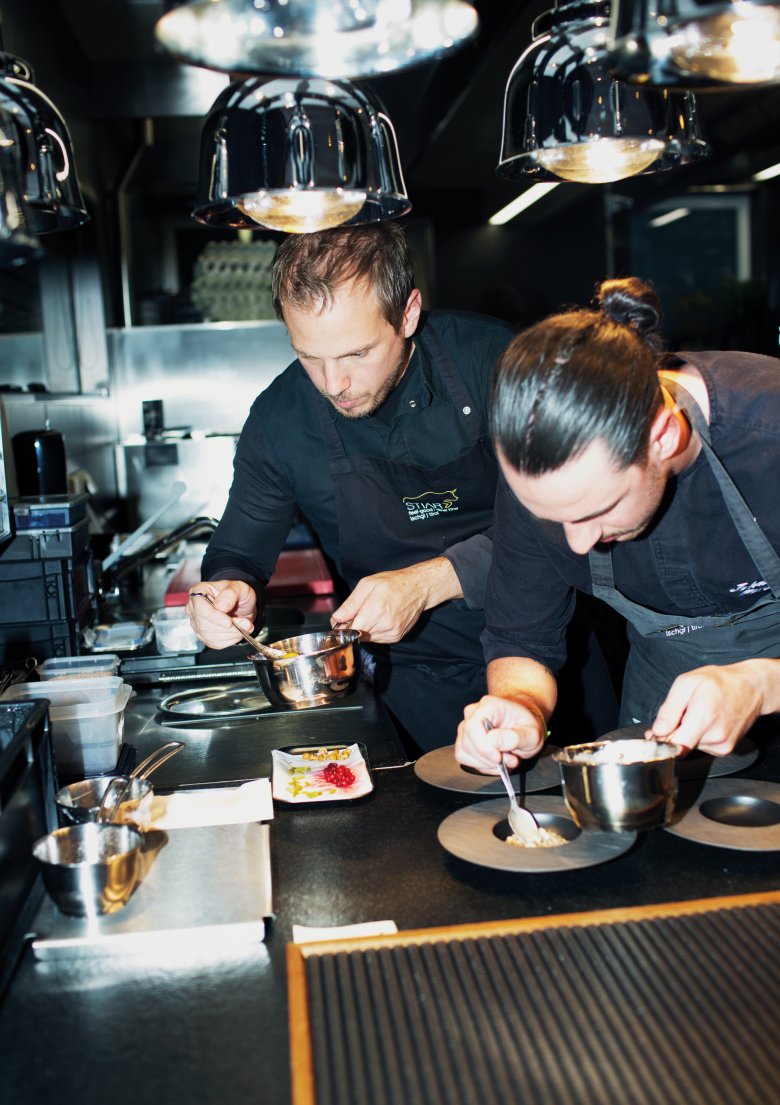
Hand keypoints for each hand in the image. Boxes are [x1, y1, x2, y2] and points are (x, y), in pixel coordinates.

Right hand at [186, 580, 257, 648]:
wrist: (241, 605)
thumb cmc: (238, 593)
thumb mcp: (239, 588)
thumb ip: (230, 594)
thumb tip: (220, 606)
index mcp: (198, 592)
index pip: (200, 608)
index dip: (214, 617)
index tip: (229, 622)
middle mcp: (194, 609)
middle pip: (204, 624)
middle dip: (228, 628)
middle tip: (246, 624)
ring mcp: (197, 624)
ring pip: (209, 636)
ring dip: (231, 634)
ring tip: (245, 626)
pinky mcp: (204, 636)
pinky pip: (215, 643)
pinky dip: (230, 640)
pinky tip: (237, 632)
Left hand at [331, 558, 460, 643]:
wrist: (417, 588)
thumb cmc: (392, 583)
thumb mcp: (367, 585)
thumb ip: (350, 604)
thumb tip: (337, 618)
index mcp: (375, 610)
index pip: (350, 630)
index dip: (343, 626)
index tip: (342, 620)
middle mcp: (385, 625)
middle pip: (357, 635)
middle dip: (353, 626)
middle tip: (359, 611)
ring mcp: (392, 633)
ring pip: (367, 638)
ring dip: (364, 629)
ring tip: (373, 612)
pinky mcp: (396, 637)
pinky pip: (377, 638)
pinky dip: (374, 630)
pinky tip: (380, 618)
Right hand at [455, 695, 546, 772]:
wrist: (522, 726)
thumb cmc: (526, 726)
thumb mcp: (532, 734)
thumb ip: (515, 737)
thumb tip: (492, 741)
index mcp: (489, 705)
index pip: (473, 726)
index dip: (483, 746)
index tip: (498, 758)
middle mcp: (472, 713)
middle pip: (467, 742)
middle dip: (489, 758)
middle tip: (511, 760)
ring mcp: (465, 727)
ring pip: (464, 753)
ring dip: (486, 763)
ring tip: (506, 760)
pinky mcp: (463, 740)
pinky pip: (464, 758)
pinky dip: (482, 765)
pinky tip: (496, 762)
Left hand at [648, 660, 770, 755]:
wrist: (751, 688)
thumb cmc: (720, 681)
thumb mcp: (686, 683)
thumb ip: (669, 709)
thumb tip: (658, 730)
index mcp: (704, 716)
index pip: (676, 746)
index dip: (661, 741)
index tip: (655, 734)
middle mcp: (716, 736)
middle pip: (680, 746)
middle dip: (673, 732)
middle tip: (680, 714)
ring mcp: (723, 745)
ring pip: (690, 746)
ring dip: (687, 733)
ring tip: (698, 714)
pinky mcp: (726, 750)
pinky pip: (702, 747)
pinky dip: (698, 736)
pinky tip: (706, 721)